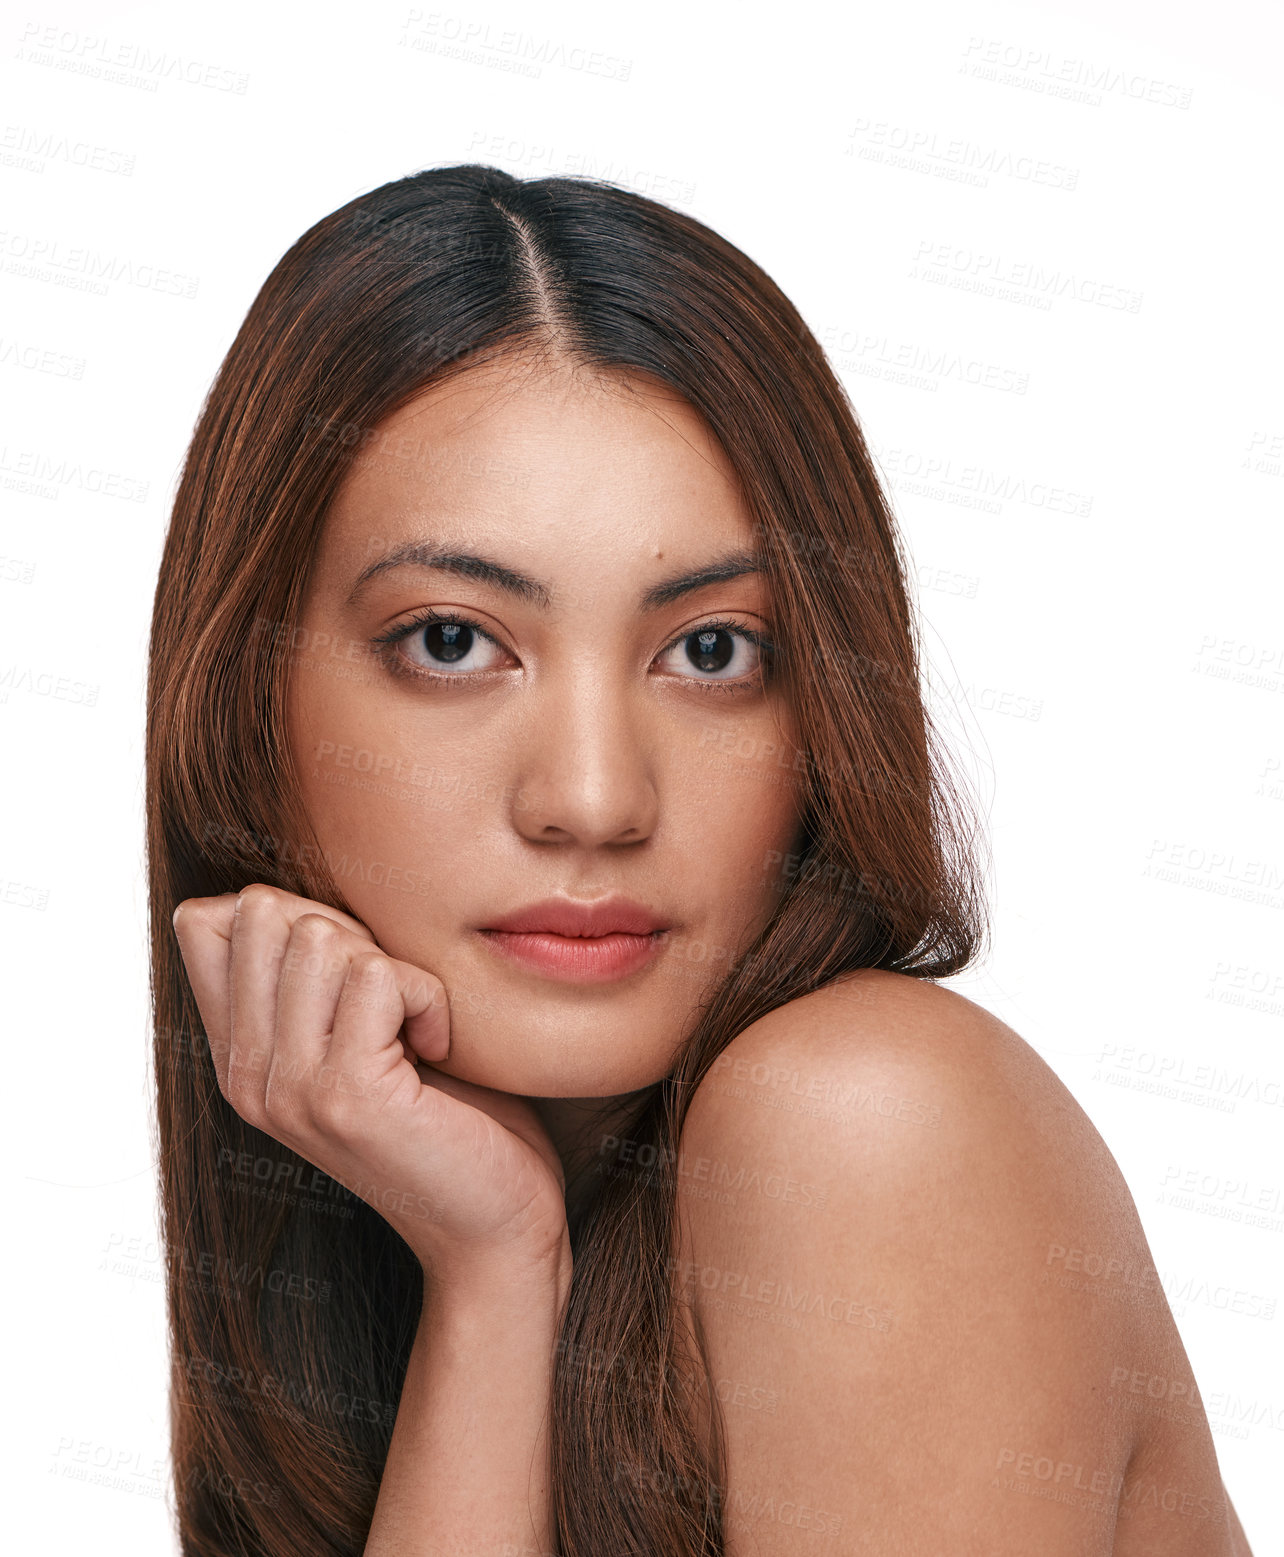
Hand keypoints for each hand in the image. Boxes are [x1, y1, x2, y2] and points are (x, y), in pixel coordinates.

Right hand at [170, 884, 570, 1285]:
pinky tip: (438, 1049)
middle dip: (349, 931)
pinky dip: (430, 997)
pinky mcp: (346, 1095)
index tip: (352, 973)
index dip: (291, 913)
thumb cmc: (450, 1117)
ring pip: (321, 937)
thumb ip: (314, 975)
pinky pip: (379, 975)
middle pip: (266, 912)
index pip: (203, 921)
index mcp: (239, 1056)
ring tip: (414, 1030)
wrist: (495, 1226)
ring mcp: (288, 1088)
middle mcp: (246, 1075)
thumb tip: (282, 893)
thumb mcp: (360, 1033)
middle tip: (392, 1003)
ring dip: (395, 966)